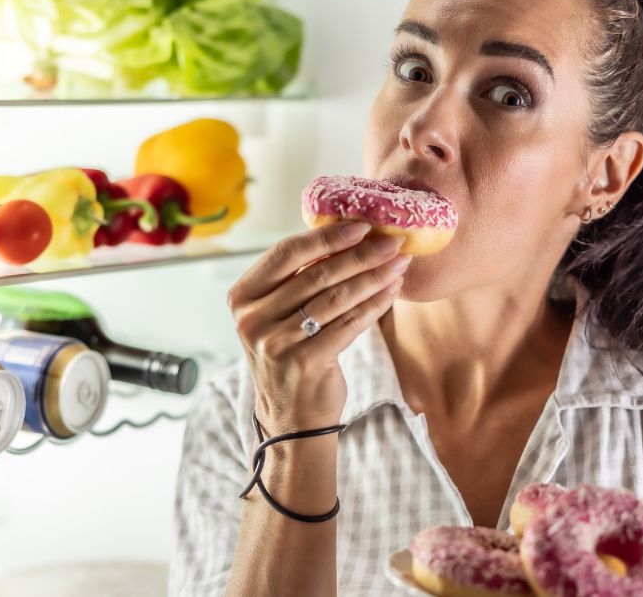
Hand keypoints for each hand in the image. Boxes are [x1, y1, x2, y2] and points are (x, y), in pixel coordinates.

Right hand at [227, 221, 410, 434]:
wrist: (291, 416)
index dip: (325, 237)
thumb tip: (350, 235)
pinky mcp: (304, 362)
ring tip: (400, 264)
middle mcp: (252, 319)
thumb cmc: (292, 353)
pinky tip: (392, 291)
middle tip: (393, 242)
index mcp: (242, 297)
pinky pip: (348, 324)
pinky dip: (374, 305)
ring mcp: (276, 342)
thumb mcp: (280, 314)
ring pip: (335, 298)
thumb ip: (299, 279)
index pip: (285, 253)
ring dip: (374, 277)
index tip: (361, 226)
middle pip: (316, 274)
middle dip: (360, 255)